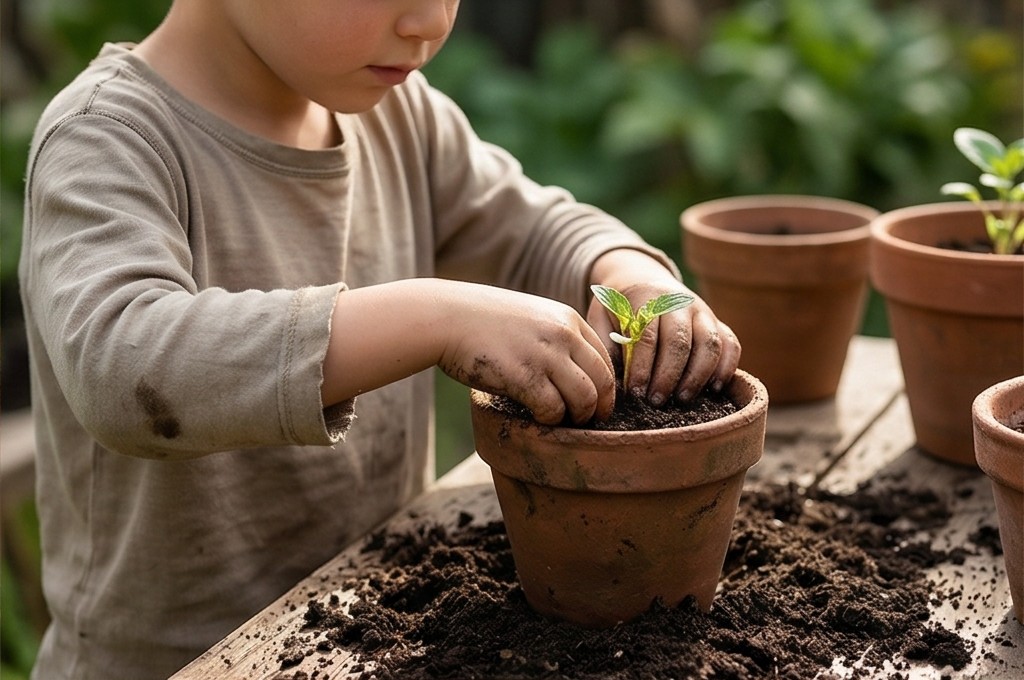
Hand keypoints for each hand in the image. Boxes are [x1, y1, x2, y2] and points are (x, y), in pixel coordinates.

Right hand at [324, 279, 612, 424]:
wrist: (444, 317)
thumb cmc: (481, 320)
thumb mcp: (529, 317)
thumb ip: (553, 337)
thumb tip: (570, 370)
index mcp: (567, 319)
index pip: (605, 360)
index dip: (606, 388)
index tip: (595, 404)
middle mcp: (563, 334)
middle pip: (603, 382)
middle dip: (598, 408)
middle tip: (584, 422)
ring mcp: (545, 355)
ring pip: (584, 399)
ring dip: (575, 418)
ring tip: (560, 423)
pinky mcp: (524, 376)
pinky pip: (553, 409)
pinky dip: (549, 420)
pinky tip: (535, 417)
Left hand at [587, 250, 740, 404]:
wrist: (644, 279)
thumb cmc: (620, 308)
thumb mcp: (602, 318)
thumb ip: (607, 345)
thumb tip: (615, 380)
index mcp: (647, 299)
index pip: (647, 336)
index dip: (641, 368)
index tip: (634, 393)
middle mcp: (679, 302)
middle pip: (680, 342)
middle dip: (668, 376)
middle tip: (656, 402)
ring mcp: (703, 311)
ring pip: (709, 343)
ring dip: (697, 376)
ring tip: (682, 400)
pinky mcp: (718, 323)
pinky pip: (731, 344)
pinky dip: (726, 367)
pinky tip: (714, 389)